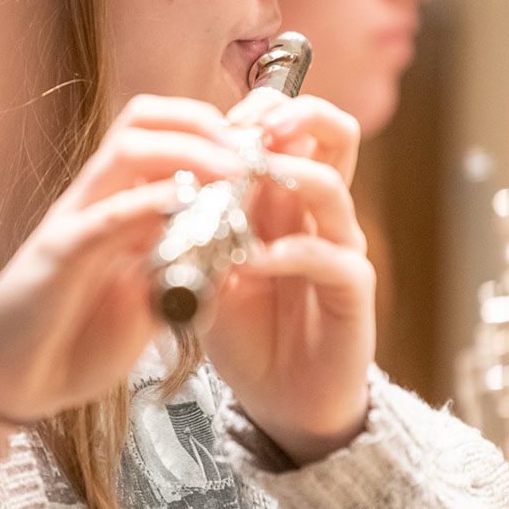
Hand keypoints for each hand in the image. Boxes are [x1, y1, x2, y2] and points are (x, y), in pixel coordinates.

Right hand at [0, 96, 247, 421]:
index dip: (212, 130)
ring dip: (187, 149)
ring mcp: (76, 218)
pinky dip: (146, 202)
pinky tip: (183, 201)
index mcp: (119, 201)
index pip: (161, 134)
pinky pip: (104, 215)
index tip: (259, 148)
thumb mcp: (146, 300)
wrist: (10, 379)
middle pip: (142, 121)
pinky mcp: (58, 253)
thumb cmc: (72, 337)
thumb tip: (233, 252)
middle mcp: (98, 198)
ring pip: (126, 149)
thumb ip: (182, 272)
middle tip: (250, 148)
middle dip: (202, 121)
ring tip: (231, 167)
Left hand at [199, 89, 375, 465]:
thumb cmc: (247, 328)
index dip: (262, 109)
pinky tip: (254, 262)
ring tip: (248, 183)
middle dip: (295, 115)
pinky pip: (332, 257)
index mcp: (287, 196)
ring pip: (333, 187)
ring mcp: (340, 247)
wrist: (281, 399)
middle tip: (254, 127)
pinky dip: (291, 252)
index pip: (293, 125)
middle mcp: (319, 212)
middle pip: (335, 133)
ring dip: (288, 176)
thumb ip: (194, 223)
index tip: (221, 120)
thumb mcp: (210, 266)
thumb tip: (156, 176)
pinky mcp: (352, 291)